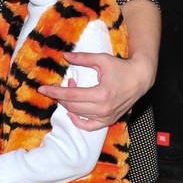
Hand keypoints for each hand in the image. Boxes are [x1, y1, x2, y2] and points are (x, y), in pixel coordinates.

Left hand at [38, 51, 152, 129]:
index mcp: (101, 94)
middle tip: (57, 85)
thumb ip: (82, 58)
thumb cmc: (122, 68)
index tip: (42, 89)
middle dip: (59, 96)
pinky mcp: (109, 120)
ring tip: (71, 89)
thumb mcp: (101, 59)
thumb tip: (65, 56)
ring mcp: (106, 116)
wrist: (140, 78)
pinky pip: (89, 127)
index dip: (54, 92)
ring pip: (78, 114)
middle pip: (72, 106)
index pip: (70, 96)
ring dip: (69, 103)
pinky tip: (71, 112)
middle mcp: (103, 108)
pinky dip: (78, 121)